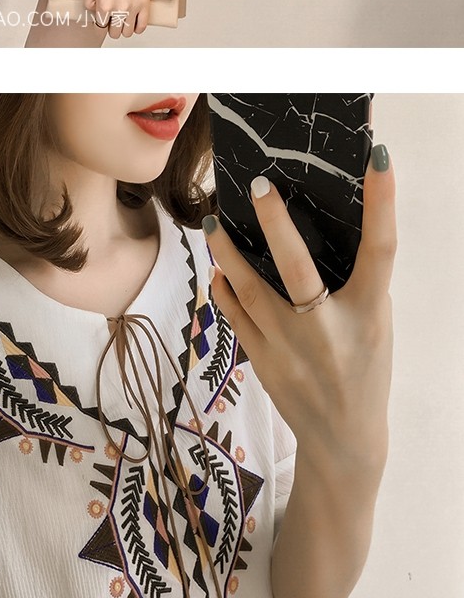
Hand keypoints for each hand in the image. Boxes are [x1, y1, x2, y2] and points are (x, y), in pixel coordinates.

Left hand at [83, 0, 156, 30]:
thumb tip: (93, 9)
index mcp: (104, 4)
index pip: (99, 26)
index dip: (99, 22)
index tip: (100, 17)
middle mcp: (119, 9)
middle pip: (114, 32)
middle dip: (111, 27)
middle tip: (111, 18)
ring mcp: (134, 7)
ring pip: (128, 32)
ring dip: (123, 28)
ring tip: (122, 19)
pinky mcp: (145, 3)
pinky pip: (143, 26)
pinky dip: (137, 27)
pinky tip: (133, 20)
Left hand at [208, 153, 395, 496]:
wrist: (343, 441)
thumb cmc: (364, 370)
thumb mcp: (375, 325)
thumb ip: (357, 283)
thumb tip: (318, 227)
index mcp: (369, 314)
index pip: (381, 248)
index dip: (383, 201)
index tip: (381, 157)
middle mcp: (328, 329)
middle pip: (298, 267)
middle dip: (276, 223)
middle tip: (259, 185)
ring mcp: (290, 347)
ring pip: (249, 289)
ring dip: (228, 252)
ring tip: (213, 222)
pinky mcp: (263, 361)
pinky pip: (236, 315)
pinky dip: (225, 289)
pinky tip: (219, 269)